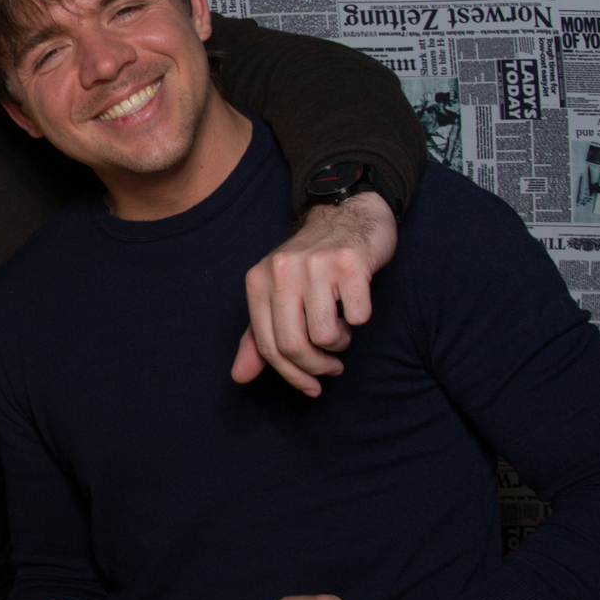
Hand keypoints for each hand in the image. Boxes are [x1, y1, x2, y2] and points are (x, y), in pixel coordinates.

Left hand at [232, 190, 396, 396]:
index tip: (312, 386)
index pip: (267, 346)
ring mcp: (315, 266)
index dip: (291, 375)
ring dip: (340, 342)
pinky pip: (357, 317)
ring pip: (325, 336)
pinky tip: (356, 302)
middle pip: (294, 346)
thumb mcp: (277, 294)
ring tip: (342, 326)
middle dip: (317, 366)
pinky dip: (359, 319)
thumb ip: (258, 336)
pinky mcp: (350, 264)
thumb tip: (239, 378)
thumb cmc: (312, 264)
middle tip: (332, 366)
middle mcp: (281, 271)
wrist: (347, 213)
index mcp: (258, 280)